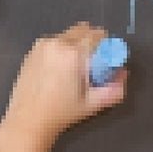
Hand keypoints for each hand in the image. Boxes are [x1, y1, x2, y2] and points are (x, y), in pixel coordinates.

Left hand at [1, 23, 127, 144]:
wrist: (28, 121)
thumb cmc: (62, 113)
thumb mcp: (93, 104)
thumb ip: (114, 89)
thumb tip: (124, 74)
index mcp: (73, 52)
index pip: (97, 35)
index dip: (105, 45)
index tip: (104, 60)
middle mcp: (57, 42)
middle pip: (82, 30)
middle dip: (90, 42)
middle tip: (90, 65)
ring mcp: (42, 45)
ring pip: (67, 35)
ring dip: (75, 45)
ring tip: (72, 70)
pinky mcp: (32, 51)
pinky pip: (53, 43)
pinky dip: (60, 50)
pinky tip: (57, 71)